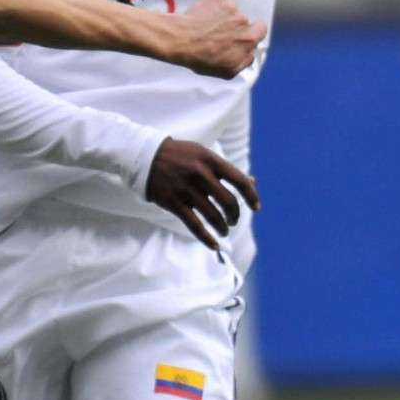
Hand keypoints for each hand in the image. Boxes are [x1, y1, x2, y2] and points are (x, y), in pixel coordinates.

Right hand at [145, 137, 260, 249]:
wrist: (144, 156)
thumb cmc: (178, 154)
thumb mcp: (203, 154)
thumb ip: (226, 169)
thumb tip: (253, 182)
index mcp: (211, 161)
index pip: (240, 181)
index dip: (251, 196)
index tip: (256, 208)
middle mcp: (201, 175)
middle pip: (228, 201)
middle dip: (235, 215)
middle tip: (234, 220)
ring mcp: (186, 190)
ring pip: (213, 215)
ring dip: (223, 226)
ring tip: (224, 230)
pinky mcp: (173, 203)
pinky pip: (194, 225)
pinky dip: (206, 238)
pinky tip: (214, 245)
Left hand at [172, 0, 265, 77]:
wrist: (178, 40)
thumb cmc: (199, 57)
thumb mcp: (227, 71)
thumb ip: (244, 62)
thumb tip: (250, 55)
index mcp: (249, 39)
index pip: (260, 32)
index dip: (249, 35)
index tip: (238, 38)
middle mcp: (243, 22)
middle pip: (247, 21)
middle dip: (237, 26)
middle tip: (221, 33)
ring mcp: (231, 9)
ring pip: (232, 12)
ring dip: (222, 18)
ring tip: (206, 27)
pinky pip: (220, 2)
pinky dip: (213, 7)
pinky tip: (202, 17)